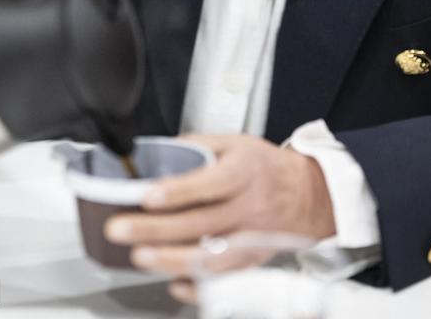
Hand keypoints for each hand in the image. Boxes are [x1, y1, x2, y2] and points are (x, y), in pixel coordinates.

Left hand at [103, 133, 336, 303]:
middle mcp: (249, 208)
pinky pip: (225, 280)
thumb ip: (199, 145)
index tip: (148, 195)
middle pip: (201, 223)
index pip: (210, 183)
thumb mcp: (236, 143)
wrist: (308, 196)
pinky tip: (174, 283)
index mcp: (244, 172)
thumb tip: (159, 152)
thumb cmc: (265, 168)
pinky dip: (199, 287)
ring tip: (141, 256)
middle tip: (122, 229)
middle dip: (157, 229)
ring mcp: (252, 239)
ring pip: (212, 257)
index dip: (178, 190)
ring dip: (172, 259)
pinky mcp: (252, 263)